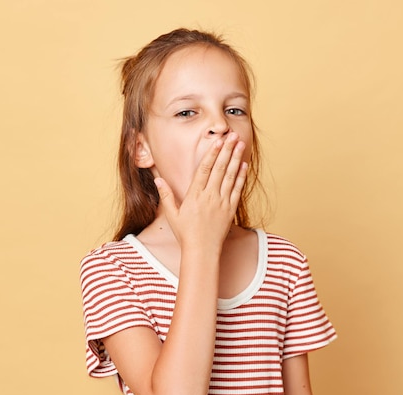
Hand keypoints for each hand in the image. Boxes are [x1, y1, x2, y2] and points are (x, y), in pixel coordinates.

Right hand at [154, 132, 247, 249]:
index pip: (205, 170)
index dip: (212, 154)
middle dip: (227, 150)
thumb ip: (166, 195)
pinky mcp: (230, 210)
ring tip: (240, 144)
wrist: (202, 251)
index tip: (217, 141)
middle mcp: (209, 197)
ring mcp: (221, 203)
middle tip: (232, 135)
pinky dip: (241, 176)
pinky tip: (244, 165)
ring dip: (236, 159)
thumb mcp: (172, 215)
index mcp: (194, 196)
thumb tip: (158, 180)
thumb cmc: (185, 234)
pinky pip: (237, 190)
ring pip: (230, 176)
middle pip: (220, 169)